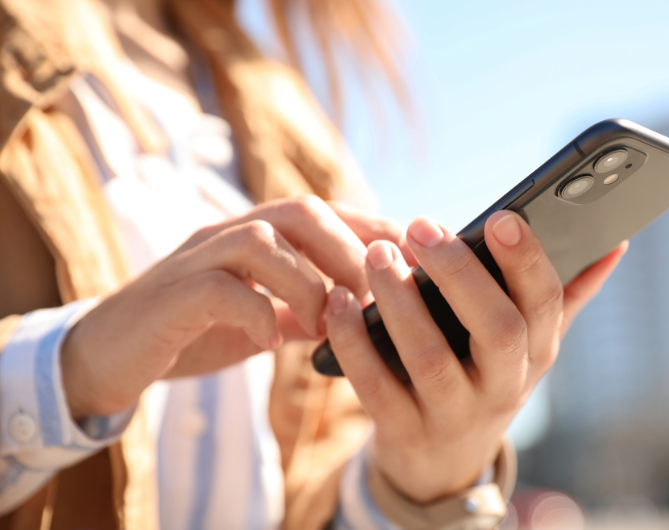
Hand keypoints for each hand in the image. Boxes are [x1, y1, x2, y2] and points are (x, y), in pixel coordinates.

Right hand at [61, 196, 410, 418]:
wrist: (110, 352)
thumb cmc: (192, 330)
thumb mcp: (261, 320)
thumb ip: (304, 311)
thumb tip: (359, 315)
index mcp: (254, 237)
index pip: (322, 213)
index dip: (371, 226)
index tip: (411, 255)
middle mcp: (227, 235)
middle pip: (298, 211)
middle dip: (346, 250)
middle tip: (369, 295)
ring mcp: (197, 260)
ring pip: (262, 242)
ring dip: (307, 283)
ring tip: (325, 324)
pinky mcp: (171, 296)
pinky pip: (220, 290)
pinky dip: (256, 313)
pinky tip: (271, 342)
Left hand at [325, 211, 626, 501]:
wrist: (445, 460)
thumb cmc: (488, 378)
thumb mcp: (531, 346)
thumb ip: (567, 294)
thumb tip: (616, 243)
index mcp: (537, 354)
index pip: (545, 304)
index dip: (526, 260)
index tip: (499, 216)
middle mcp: (503, 387)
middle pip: (496, 331)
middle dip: (460, 275)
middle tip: (421, 227)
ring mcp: (453, 414)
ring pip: (430, 359)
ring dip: (401, 303)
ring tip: (376, 255)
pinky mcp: (404, 431)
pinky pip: (376, 387)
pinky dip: (353, 343)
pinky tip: (337, 302)